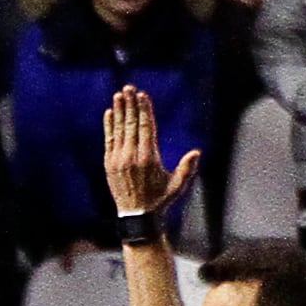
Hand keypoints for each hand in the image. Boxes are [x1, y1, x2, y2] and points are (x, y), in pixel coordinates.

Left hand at [102, 84, 197, 221]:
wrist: (137, 218)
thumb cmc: (160, 201)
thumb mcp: (178, 186)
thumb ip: (187, 169)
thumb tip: (196, 152)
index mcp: (149, 158)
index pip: (146, 127)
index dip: (144, 109)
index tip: (142, 95)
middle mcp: (132, 156)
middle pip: (131, 124)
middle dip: (131, 104)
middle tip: (129, 87)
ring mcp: (118, 160)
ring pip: (119, 129)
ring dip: (120, 110)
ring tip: (119, 94)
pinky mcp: (109, 164)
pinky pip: (109, 140)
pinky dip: (109, 126)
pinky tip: (110, 112)